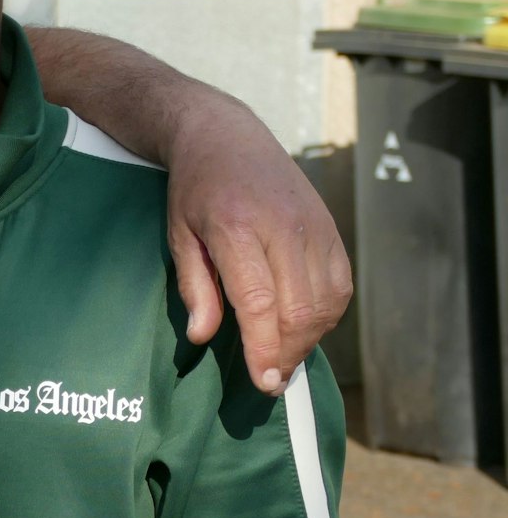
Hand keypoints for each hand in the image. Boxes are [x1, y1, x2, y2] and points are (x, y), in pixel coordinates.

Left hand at [165, 96, 352, 394]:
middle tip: (270, 379)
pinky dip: (326, 315)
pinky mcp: (332, 229)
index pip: (259, 300)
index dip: (264, 346)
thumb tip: (203, 336)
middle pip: (299, 308)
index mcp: (236, 227)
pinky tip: (303, 326)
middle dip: (287, 352)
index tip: (262, 380)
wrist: (226, 136)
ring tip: (283, 356)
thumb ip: (193, 287)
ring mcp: (314, 227)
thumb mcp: (179, 235)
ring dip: (308, 339)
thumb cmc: (195, 190)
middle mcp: (283, 227)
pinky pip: (339, 285)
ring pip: (326, 301)